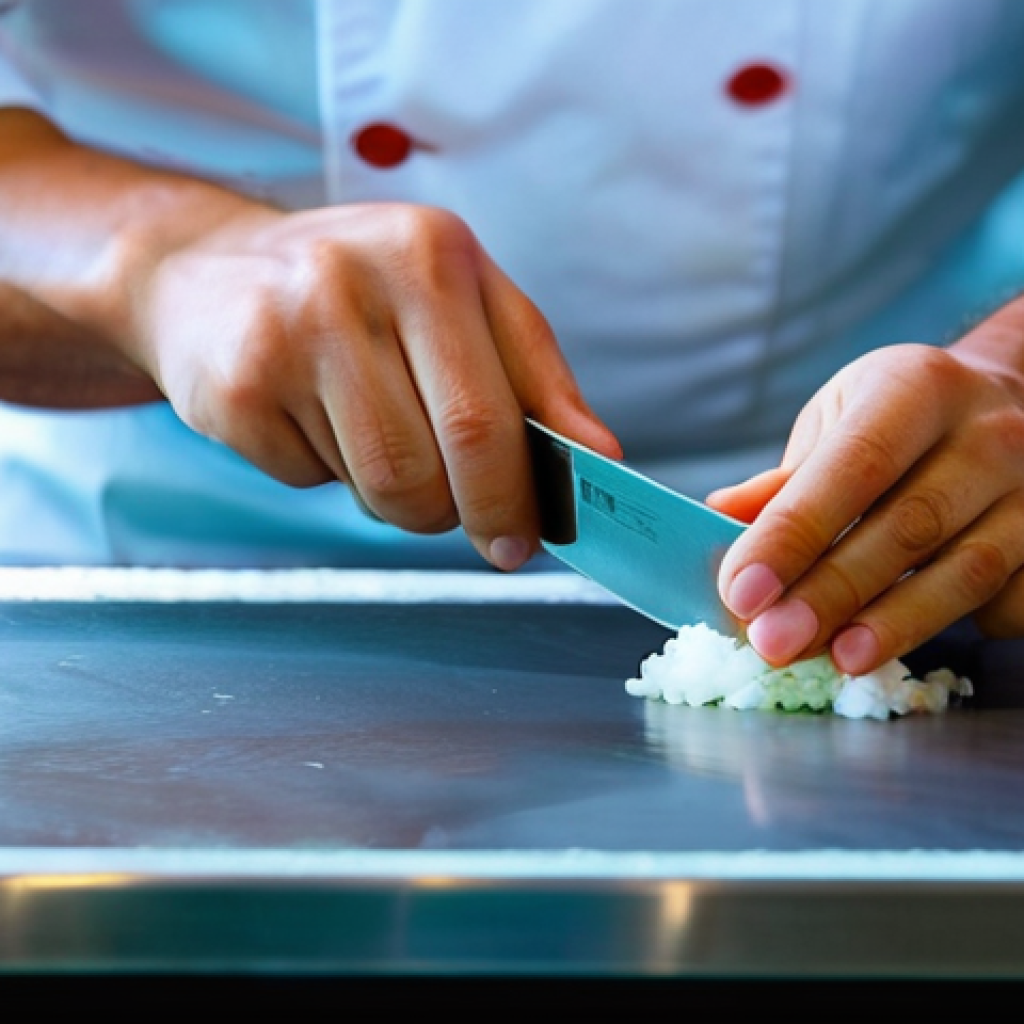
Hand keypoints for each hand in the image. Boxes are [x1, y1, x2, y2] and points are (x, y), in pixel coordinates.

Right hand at [133, 201, 620, 569]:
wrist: (203, 269)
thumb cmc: (360, 290)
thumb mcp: (460, 300)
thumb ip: (534, 374)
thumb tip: (596, 453)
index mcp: (431, 255)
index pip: (490, 413)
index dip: (516, 494)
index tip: (527, 538)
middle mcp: (352, 284)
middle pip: (433, 466)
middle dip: (461, 514)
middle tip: (465, 520)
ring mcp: (284, 337)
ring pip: (380, 486)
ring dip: (398, 497)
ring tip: (383, 444)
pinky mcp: (235, 390)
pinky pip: (311, 482)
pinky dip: (327, 473)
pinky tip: (312, 418)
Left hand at [707, 329, 1023, 674]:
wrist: (1016, 399)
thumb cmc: (903, 419)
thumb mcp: (841, 419)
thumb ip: (787, 479)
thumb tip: (719, 524)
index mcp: (915, 388)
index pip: (850, 467)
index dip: (793, 534)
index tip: (742, 591)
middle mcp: (989, 432)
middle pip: (907, 526)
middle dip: (831, 593)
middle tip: (773, 642)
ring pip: (966, 569)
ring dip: (894, 623)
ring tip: (836, 660)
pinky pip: (1014, 597)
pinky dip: (959, 626)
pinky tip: (906, 639)